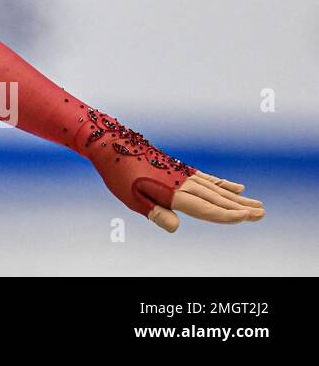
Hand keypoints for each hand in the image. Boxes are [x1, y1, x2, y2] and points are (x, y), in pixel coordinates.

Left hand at [76, 108, 264, 232]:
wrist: (109, 143)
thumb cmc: (118, 174)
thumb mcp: (131, 198)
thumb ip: (156, 213)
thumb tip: (176, 227)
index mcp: (172, 192)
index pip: (206, 208)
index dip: (227, 216)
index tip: (246, 218)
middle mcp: (182, 182)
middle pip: (216, 198)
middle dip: (240, 207)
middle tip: (262, 213)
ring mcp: (182, 173)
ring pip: (215, 188)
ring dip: (236, 197)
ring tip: (256, 204)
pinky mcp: (178, 168)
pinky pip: (206, 178)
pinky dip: (222, 183)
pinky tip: (235, 186)